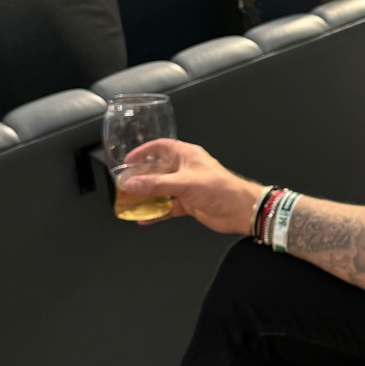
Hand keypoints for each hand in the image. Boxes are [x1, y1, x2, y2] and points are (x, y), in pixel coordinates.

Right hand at [120, 139, 262, 234]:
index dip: (143, 152)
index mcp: (187, 155)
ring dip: (147, 196)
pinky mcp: (188, 203)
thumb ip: (157, 184)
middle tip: (124, 183)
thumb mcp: (184, 183)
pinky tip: (144, 218)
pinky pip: (167, 207)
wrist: (240, 210)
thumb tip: (133, 183)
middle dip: (141, 176)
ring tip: (129, 201)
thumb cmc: (221, 188)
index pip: (160, 147)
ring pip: (161, 189)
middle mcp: (185, 169)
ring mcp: (186, 187)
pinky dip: (156, 212)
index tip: (127, 160)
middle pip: (157, 169)